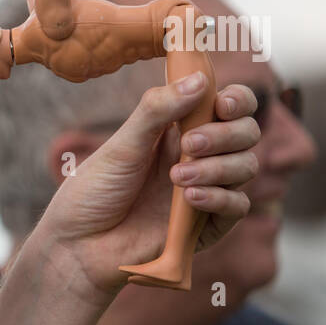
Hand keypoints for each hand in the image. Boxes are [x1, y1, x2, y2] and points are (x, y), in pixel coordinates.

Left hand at [32, 74, 259, 299]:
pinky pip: (238, 206)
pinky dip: (220, 198)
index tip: (222, 104)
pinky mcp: (206, 226)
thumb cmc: (94, 192)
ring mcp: (206, 190)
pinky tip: (190, 198)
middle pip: (246, 134)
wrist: (78, 245)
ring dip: (218, 167)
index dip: (236, 100)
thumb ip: (157, 111)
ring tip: (176, 178)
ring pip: (246, 167)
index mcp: (178, 131)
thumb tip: (199, 79)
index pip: (227, 106)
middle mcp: (198, 157)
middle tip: (189, 144)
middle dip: (226, 135)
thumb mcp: (121, 146)